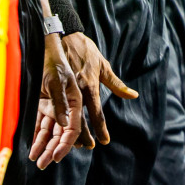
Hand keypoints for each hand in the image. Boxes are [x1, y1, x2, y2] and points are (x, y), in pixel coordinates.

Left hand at [29, 31, 82, 167]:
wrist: (47, 39)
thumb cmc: (55, 56)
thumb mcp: (57, 78)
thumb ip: (61, 102)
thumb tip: (64, 124)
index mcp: (77, 98)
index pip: (74, 126)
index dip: (67, 143)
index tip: (58, 156)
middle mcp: (68, 103)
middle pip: (63, 132)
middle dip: (54, 149)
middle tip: (44, 164)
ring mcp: (56, 103)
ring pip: (51, 129)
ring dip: (44, 144)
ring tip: (36, 160)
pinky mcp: (45, 101)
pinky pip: (41, 121)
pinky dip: (37, 134)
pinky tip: (31, 146)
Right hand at [62, 30, 137, 147]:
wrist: (64, 36)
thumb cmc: (87, 52)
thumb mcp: (103, 66)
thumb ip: (116, 84)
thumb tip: (133, 95)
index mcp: (90, 85)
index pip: (96, 112)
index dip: (101, 128)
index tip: (105, 141)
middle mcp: (76, 89)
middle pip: (80, 119)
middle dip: (84, 136)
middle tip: (88, 148)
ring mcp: (62, 88)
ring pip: (65, 116)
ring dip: (68, 131)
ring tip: (72, 144)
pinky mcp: (51, 86)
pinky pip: (53, 107)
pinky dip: (55, 120)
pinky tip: (55, 130)